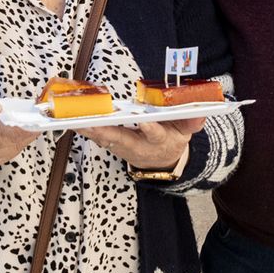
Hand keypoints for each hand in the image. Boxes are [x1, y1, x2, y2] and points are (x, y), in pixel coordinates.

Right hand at [0, 87, 39, 166]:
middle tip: (40, 118)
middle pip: (8, 138)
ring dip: (27, 134)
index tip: (31, 118)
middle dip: (26, 128)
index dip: (16, 124)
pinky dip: (22, 140)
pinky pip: (13, 150)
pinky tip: (28, 131)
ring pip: (14, 146)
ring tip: (36, 122)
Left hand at [76, 116, 203, 170]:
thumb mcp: (186, 132)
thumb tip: (200, 113)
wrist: (162, 160)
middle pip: (122, 138)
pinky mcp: (112, 145)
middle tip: (92, 122)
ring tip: (75, 119)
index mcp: (159, 141)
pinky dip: (86, 129)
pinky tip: (73, 120)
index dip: (150, 128)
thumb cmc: (172, 139)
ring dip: (90, 130)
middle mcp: (139, 146)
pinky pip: (98, 137)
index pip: (155, 134)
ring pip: (105, 139)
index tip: (144, 120)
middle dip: (107, 130)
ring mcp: (123, 147)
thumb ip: (192, 122)